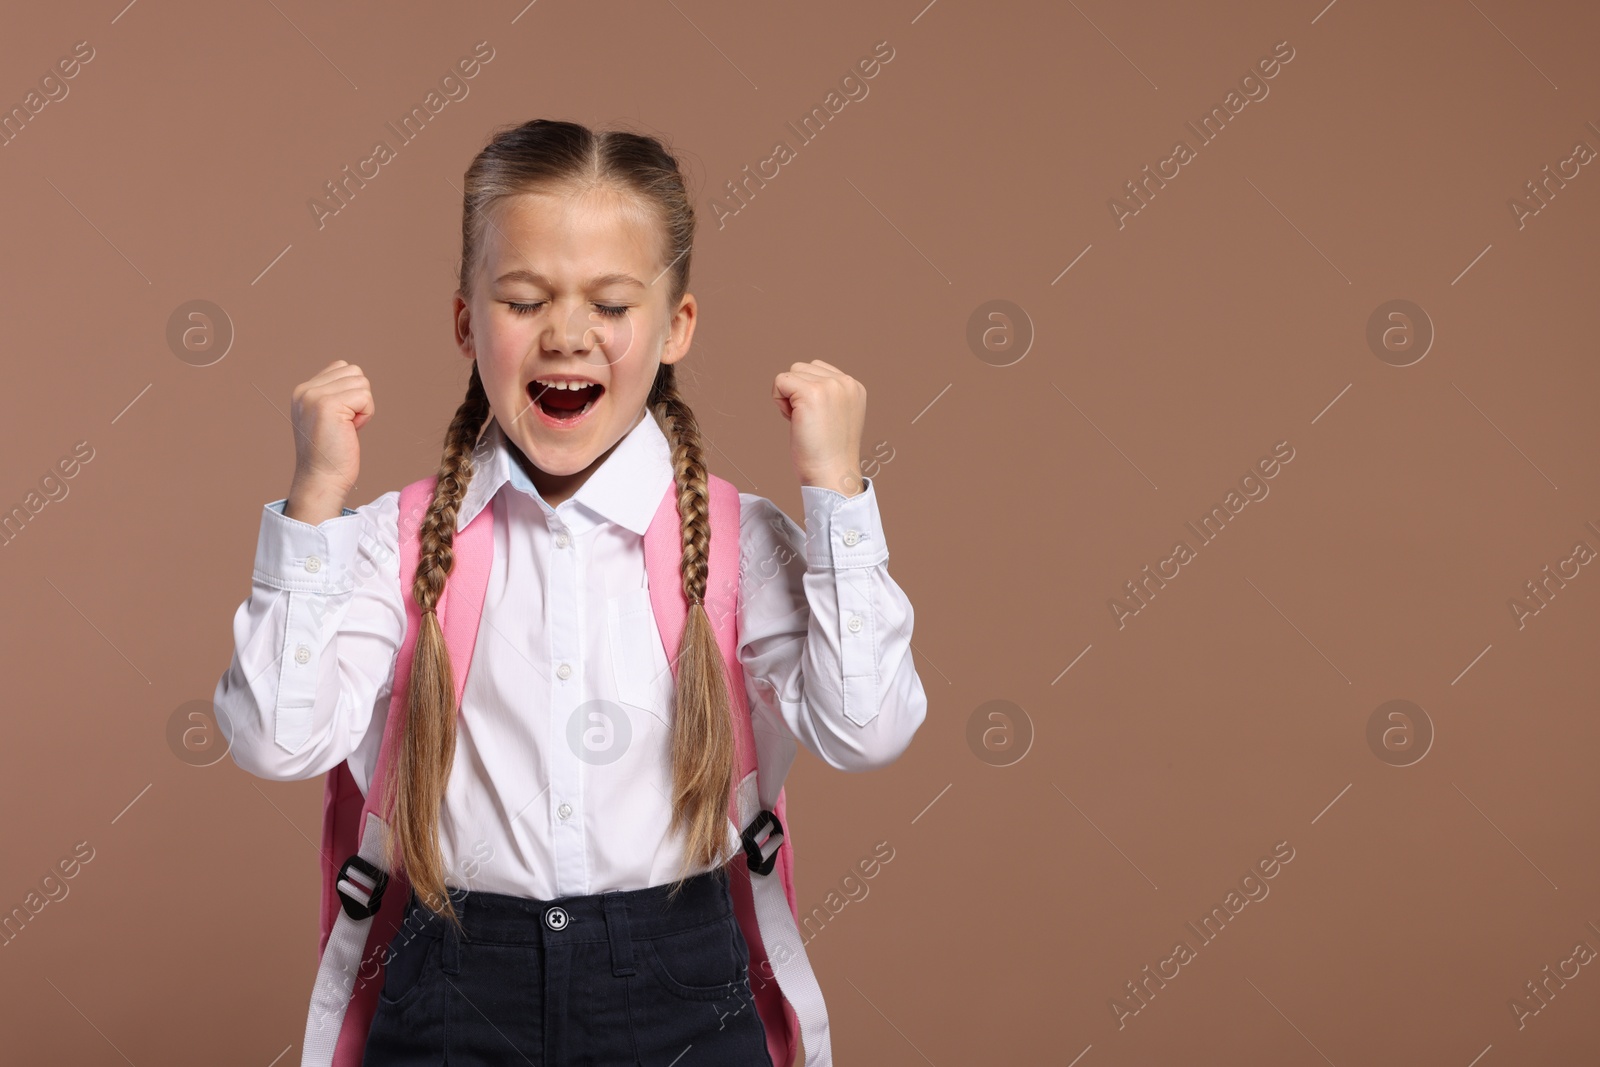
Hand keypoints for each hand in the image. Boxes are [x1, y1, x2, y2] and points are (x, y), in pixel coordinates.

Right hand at [284, 360, 373, 523]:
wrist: (322, 479)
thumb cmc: (331, 453)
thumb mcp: (326, 417)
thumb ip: (334, 394)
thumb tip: (355, 376)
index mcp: (303, 391)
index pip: (341, 367)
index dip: (351, 392)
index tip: (341, 418)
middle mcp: (305, 390)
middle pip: (354, 372)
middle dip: (359, 398)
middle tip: (346, 425)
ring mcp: (315, 396)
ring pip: (361, 382)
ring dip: (363, 407)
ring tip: (347, 427)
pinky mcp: (328, 405)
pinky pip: (365, 397)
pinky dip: (366, 415)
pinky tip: (351, 430)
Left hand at [771, 359, 865, 496]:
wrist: (831, 475)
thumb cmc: (829, 454)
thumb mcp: (837, 416)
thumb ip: (828, 395)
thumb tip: (798, 382)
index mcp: (854, 387)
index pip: (818, 369)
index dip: (807, 393)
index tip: (818, 419)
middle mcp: (846, 382)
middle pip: (803, 368)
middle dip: (797, 393)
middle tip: (808, 422)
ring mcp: (830, 386)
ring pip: (791, 373)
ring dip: (788, 397)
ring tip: (803, 421)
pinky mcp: (811, 393)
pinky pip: (779, 382)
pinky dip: (778, 401)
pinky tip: (793, 420)